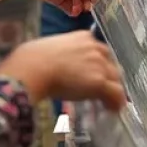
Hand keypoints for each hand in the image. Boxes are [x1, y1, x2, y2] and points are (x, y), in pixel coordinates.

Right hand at [0, 32, 125, 110]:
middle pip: (109, 62)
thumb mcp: (48, 50)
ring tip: (108, 102)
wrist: (33, 68)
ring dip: (111, 89)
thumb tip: (50, 66)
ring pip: (114, 77)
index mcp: (83, 37)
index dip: (97, 64)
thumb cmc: (30, 60)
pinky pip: (115, 93)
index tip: (91, 74)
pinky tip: (113, 110)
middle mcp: (95, 47)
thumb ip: (58, 56)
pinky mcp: (99, 81)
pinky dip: (116, 102)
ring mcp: (99, 64)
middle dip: (107, 75)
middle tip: (101, 89)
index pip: (97, 50)